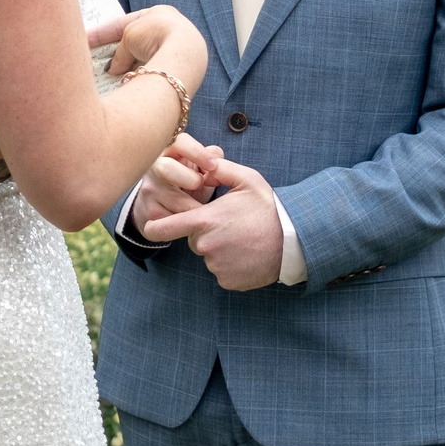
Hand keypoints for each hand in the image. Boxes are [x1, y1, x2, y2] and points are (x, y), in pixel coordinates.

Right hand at [89, 3, 207, 92]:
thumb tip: (113, 69)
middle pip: (133, 43)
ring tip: (109, 75)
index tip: (84, 41)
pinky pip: (151, 72)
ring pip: (142, 59)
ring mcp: (175, 49)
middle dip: (115, 53)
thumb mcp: (129, 38)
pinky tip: (127, 82)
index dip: (101, 33)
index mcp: (157, 13)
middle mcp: (168, 29)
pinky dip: (138, 75)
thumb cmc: (156, 36)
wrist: (184, 54)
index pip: (122, 23)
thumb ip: (120, 54)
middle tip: (95, 61)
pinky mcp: (178, 68)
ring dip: (126, 66)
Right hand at [129, 133, 221, 235]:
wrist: (162, 203)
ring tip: (207, 210)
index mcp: (171, 150)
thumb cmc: (188, 180)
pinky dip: (186, 223)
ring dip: (193, 207)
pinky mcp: (149, 211)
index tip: (213, 165)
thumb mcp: (200, 167)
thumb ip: (210, 158)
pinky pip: (170, 220)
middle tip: (201, 186)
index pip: (180, 143)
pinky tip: (194, 222)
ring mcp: (149, 189)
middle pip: (166, 169)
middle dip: (188, 179)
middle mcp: (155, 166)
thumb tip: (216, 154)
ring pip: (171, 200)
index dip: (197, 152)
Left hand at [143, 156, 285, 291]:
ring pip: (208, 256)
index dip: (155, 227)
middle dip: (205, 233)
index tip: (151, 226)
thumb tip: (203, 164)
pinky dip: (230, 265)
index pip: (165, 227)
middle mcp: (206, 246)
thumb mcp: (248, 180)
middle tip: (231, 226)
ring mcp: (216, 266)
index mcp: (205, 221)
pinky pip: (221, 272)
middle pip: (193, 239)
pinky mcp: (227, 281)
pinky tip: (247, 255)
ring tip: (243, 240)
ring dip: (219, 249)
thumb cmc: (269, 208)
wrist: (293, 241)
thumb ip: (220, 169)